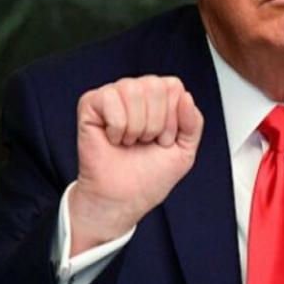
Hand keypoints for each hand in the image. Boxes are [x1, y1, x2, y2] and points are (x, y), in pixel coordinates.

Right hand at [69, 76, 202, 255]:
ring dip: (136, 126)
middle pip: (155, 85)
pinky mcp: (90, 103)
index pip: (173, 86)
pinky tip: (113, 138)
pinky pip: (109, 99)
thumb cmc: (149, 175)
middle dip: (156, 122)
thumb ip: (193, 122)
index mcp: (160, 97)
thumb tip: (185, 96)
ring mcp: (113, 95)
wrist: (122, 198)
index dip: (172, 118)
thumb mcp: (185, 150)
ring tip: (130, 141)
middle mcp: (137, 90)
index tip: (163, 140)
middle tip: (145, 142)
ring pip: (133, 90)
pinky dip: (116, 126)